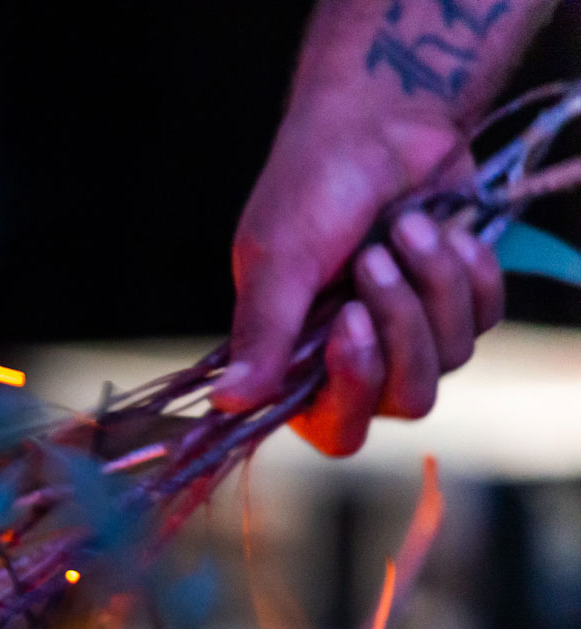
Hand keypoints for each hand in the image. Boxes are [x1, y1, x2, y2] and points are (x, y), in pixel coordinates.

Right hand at [211, 116, 504, 455]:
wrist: (383, 119)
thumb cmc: (313, 185)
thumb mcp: (278, 259)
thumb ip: (261, 335)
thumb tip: (226, 402)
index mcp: (297, 361)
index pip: (334, 428)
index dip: (351, 390)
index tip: (349, 322)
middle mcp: (355, 357)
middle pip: (405, 399)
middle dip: (401, 329)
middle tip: (372, 264)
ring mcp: (412, 332)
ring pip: (450, 358)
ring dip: (430, 286)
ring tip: (404, 228)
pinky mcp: (460, 302)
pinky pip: (484, 317)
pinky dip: (465, 269)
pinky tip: (440, 228)